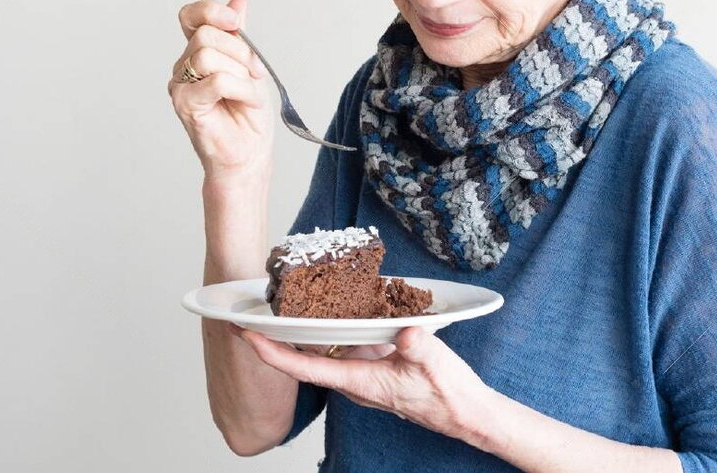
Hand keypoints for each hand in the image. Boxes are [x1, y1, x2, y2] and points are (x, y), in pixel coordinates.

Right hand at [168, 0, 273, 174]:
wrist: (248, 155)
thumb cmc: (247, 116)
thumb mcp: (250, 67)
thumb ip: (240, 36)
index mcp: (197, 52)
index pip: (191, 17)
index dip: (212, 11)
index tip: (236, 21)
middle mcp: (183, 66)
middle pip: (206, 35)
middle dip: (240, 50)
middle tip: (255, 71)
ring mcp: (180, 86)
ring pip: (209, 55)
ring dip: (241, 73)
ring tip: (250, 91)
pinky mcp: (185, 104)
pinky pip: (216, 80)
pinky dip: (241, 89)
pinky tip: (249, 101)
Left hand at [231, 324, 489, 440]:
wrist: (467, 413)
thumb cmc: (448, 395)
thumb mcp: (434, 366)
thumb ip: (417, 348)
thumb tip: (403, 331)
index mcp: (360, 382)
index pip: (305, 369)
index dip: (274, 353)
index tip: (249, 336)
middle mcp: (355, 379)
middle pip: (305, 359)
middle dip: (278, 338)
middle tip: (252, 314)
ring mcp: (365, 373)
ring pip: (324, 352)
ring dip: (304, 331)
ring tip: (285, 302)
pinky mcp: (377, 366)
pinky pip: (346, 346)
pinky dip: (334, 328)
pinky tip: (336, 307)